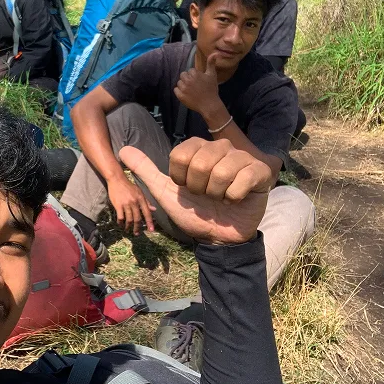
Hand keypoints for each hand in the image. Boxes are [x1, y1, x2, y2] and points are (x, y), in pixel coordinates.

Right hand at [106, 175, 155, 235]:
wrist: (117, 179)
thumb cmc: (128, 186)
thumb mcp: (139, 192)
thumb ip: (146, 201)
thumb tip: (154, 209)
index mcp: (141, 199)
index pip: (147, 213)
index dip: (149, 222)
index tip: (151, 230)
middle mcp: (134, 202)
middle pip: (137, 218)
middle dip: (137, 228)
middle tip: (137, 233)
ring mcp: (126, 204)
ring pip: (129, 219)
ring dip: (128, 226)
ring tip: (128, 230)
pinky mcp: (118, 205)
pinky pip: (120, 217)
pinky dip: (121, 222)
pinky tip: (120, 224)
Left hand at [119, 138, 271, 244]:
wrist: (219, 236)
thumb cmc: (195, 212)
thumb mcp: (166, 192)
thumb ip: (146, 170)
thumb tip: (123, 150)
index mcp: (199, 148)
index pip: (181, 155)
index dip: (180, 178)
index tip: (188, 188)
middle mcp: (222, 147)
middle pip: (200, 163)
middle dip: (198, 188)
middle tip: (206, 195)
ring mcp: (243, 158)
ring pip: (221, 172)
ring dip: (216, 194)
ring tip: (221, 198)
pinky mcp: (260, 172)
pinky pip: (241, 181)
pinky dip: (234, 197)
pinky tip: (237, 199)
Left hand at [174, 52, 220, 115]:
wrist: (209, 105)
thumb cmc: (211, 89)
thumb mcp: (212, 75)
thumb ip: (211, 63)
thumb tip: (215, 53)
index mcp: (195, 74)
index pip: (190, 71)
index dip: (195, 76)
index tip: (200, 81)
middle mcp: (188, 80)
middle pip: (183, 75)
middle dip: (188, 79)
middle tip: (195, 86)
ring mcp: (183, 88)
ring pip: (179, 82)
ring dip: (183, 85)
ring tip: (191, 90)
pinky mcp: (180, 96)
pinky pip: (175, 90)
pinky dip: (179, 91)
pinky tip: (186, 94)